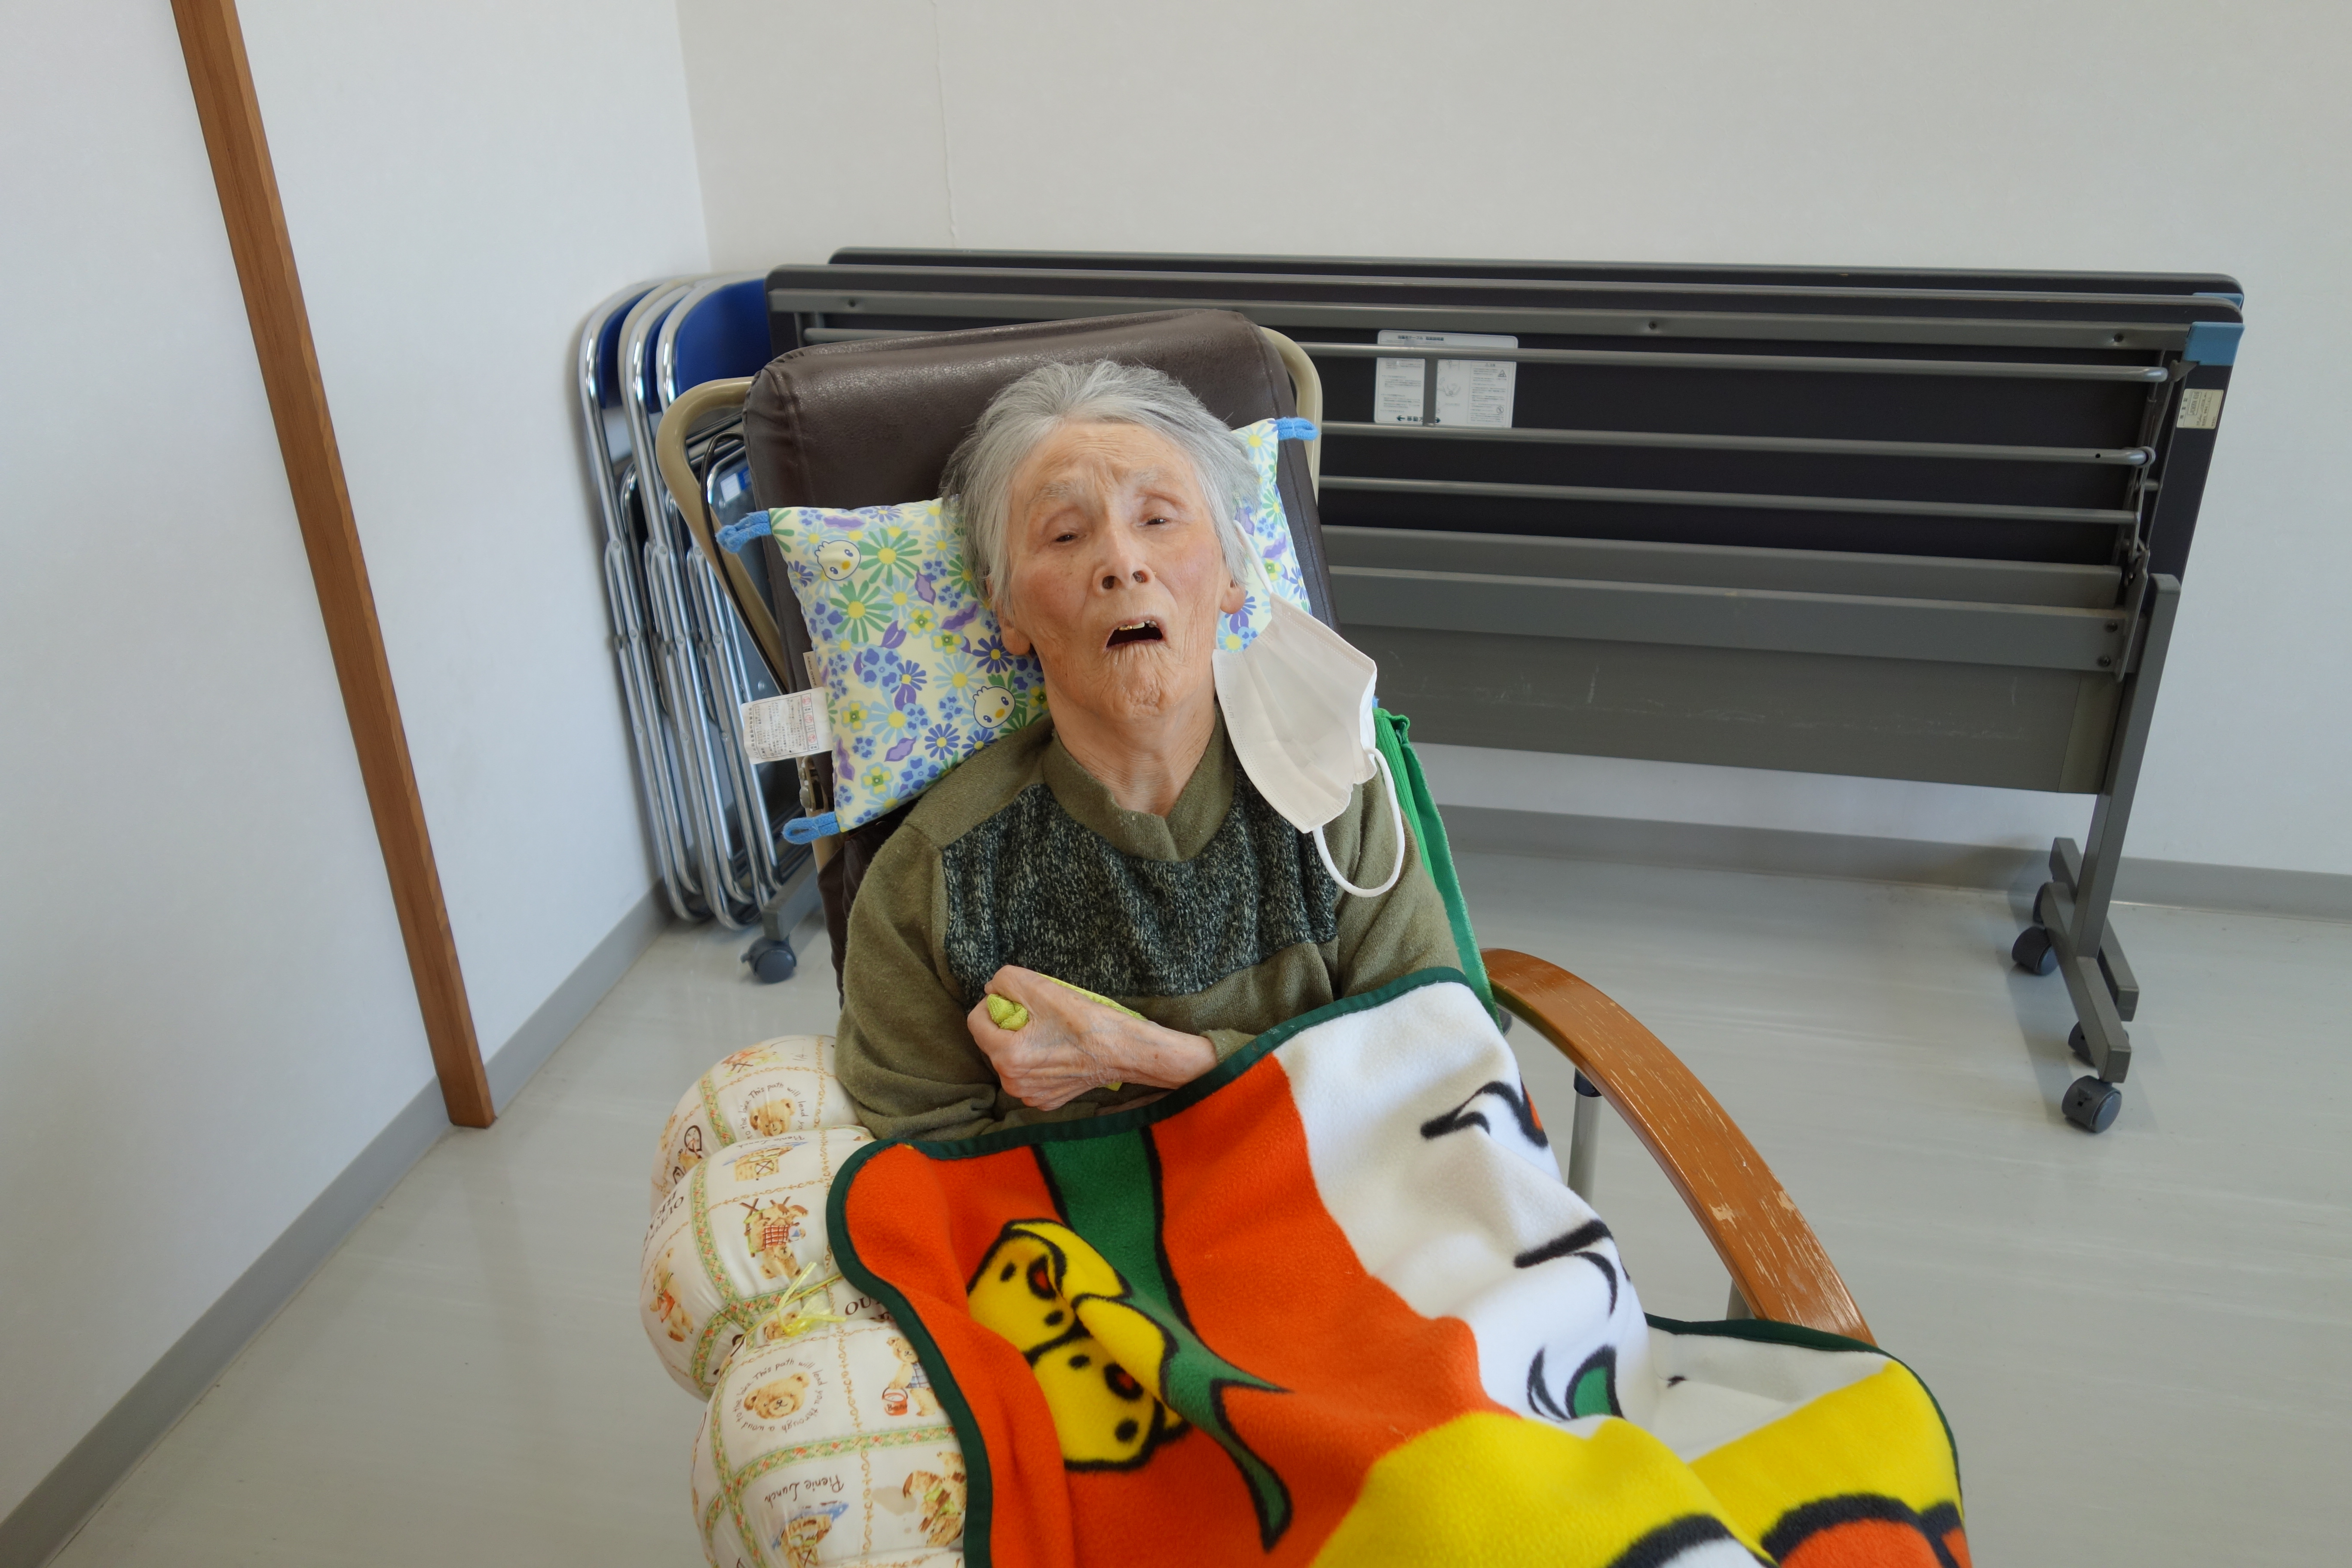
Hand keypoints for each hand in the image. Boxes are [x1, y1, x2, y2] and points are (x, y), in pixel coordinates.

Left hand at [966, 966, 1217, 1110]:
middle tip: (1038, 1015)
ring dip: (1022, 1042)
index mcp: (1007, 1056)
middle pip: (993, 1041)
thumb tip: (992, 989)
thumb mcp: (1042, 988)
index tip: (1016, 1000)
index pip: (975, 1021)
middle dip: (1008, 1025)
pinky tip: (1059, 1052)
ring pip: (1010, 1058)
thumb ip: (1005, 981)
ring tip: (1050, 1033)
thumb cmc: (1087, 1021)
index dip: (992, 1004)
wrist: (1125, 1052)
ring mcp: (1030, 1095)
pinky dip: (1037, 1062)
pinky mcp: (1046, 1100)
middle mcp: (1013, 1082)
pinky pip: (1028, 1075)